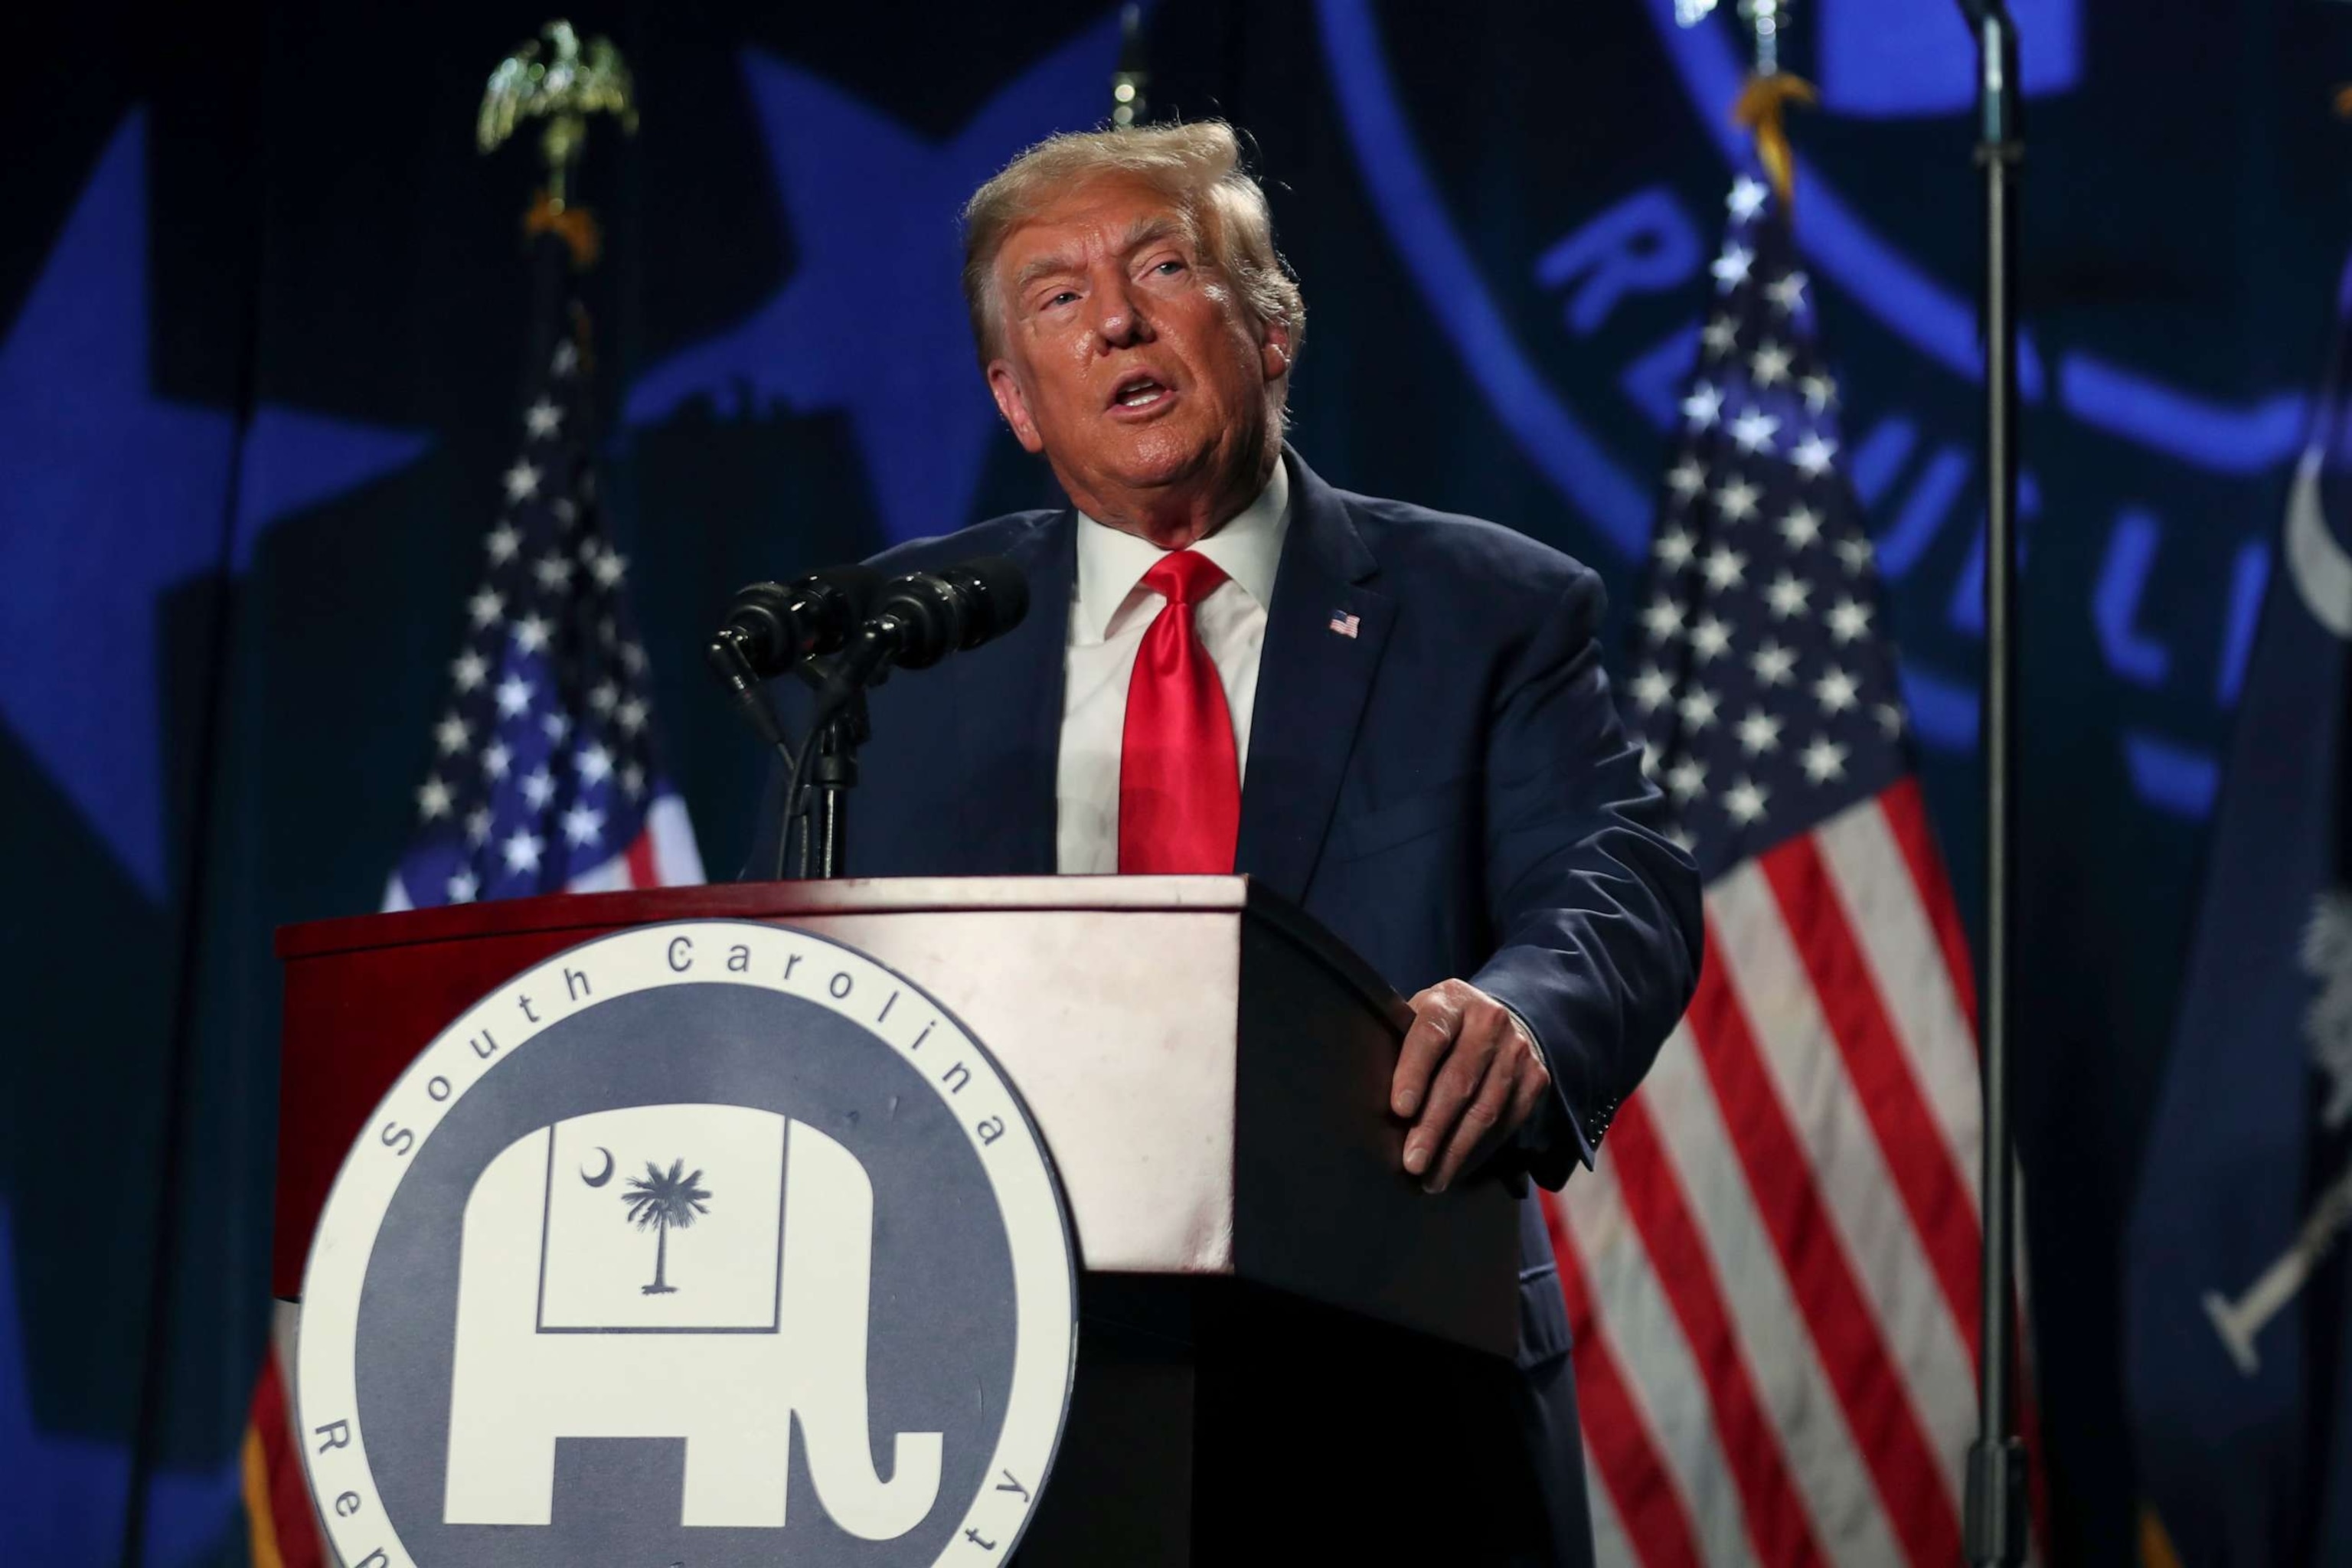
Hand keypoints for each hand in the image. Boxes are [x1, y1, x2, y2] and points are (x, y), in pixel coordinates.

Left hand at [1390, 980, 1551, 1192]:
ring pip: (1486, 1108)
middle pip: (1460, 1080)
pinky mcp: (1536, 1077)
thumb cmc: (1439, 1029)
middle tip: (1412, 1162)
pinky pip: (1507, 1122)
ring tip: (1431, 1179)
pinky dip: (1480, 1150)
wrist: (1498, 1020)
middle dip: (1433, 1127)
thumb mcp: (1417, 1020)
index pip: (1431, 1035)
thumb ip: (1399, 1047)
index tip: (1399, 1111)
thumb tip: (1367, 1099)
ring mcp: (1517, 1049)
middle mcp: (1490, 1020)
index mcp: (1451, 1001)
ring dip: (1456, 1149)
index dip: (1414, 1072)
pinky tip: (1457, 1167)